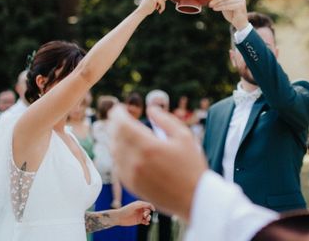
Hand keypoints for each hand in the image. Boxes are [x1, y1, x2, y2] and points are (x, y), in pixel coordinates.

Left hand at [109, 105, 207, 220]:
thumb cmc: (192, 167)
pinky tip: (125, 149)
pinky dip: (118, 154)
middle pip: (115, 137)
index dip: (117, 114)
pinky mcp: (131, 186)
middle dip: (114, 124)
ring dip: (115, 138)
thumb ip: (165, 119)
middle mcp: (136, 162)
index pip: (122, 125)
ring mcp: (131, 176)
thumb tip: (150, 108)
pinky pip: (118, 166)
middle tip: (118, 117)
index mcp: (149, 147)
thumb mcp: (184, 137)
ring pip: (114, 151)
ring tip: (120, 131)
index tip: (119, 109)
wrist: (194, 199)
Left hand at [117, 200, 153, 225]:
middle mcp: (140, 209)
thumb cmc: (126, 209)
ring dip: (149, 218)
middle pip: (148, 211)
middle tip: (144, 215)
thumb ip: (143, 204)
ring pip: (147, 216)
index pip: (148, 205)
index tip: (153, 210)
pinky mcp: (138, 221)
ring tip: (146, 220)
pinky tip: (146, 223)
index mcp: (140, 204)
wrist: (119, 217)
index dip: (151, 207)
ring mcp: (140, 215)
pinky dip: (147, 222)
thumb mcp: (135, 205)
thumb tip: (150, 206)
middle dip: (148, 213)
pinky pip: (145, 221)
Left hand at [209, 0, 247, 29]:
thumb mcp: (225, 4)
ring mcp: (241, 0)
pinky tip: (215, 8)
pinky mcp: (240, 6)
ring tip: (211, 6)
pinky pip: (228, 5)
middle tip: (209, 2)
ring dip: (217, 3)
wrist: (240, 23)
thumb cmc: (232, 13)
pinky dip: (220, 7)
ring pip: (226, 0)